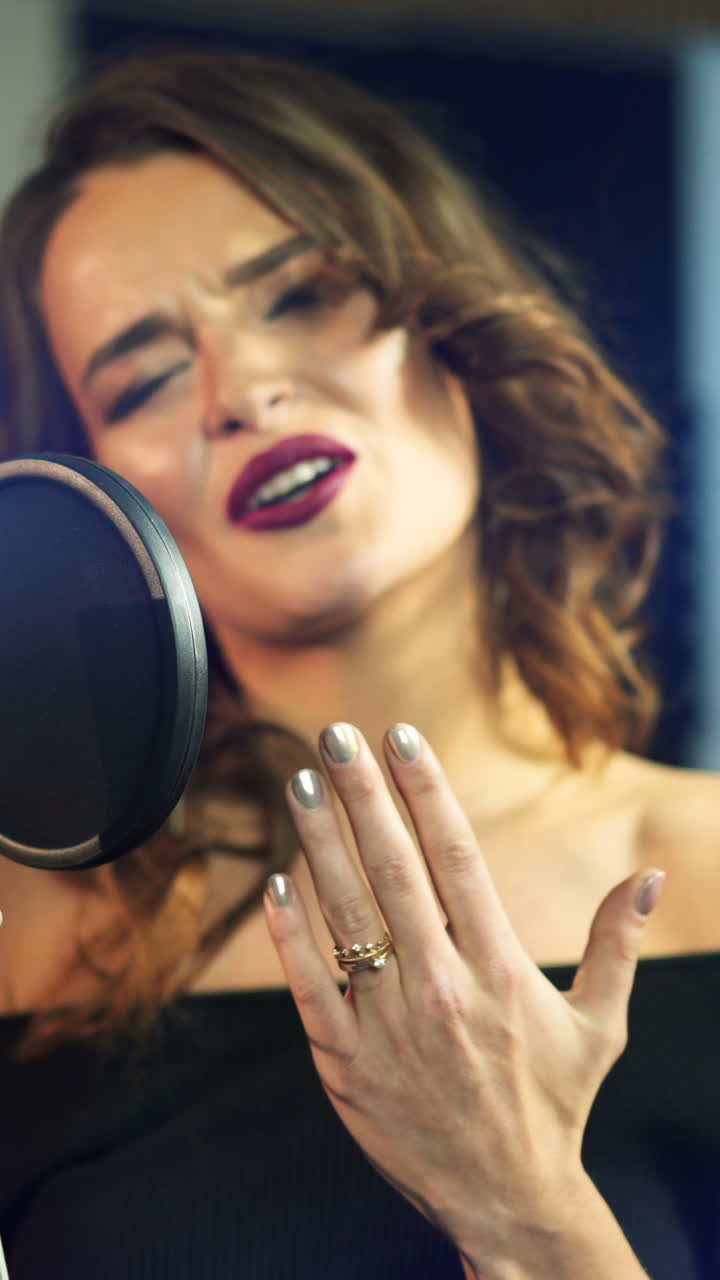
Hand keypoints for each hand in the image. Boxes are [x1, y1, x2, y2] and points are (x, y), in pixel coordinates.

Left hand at [263, 723, 663, 1273]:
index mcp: (499, 968)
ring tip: (301, 782)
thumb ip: (617, 945)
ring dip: (320, 842)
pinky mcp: (345, 1061)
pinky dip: (290, 932)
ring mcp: (388, 1023)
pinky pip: (310, 984)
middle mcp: (442, 986)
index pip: (456, 855)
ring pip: (347, 914)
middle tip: (337, 734)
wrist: (505, 1199)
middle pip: (394, 868)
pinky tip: (275, 882)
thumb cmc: (553, 1104)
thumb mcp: (600, 1026)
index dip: (426, 790)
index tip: (402, 738)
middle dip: (364, 794)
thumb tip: (650, 877)